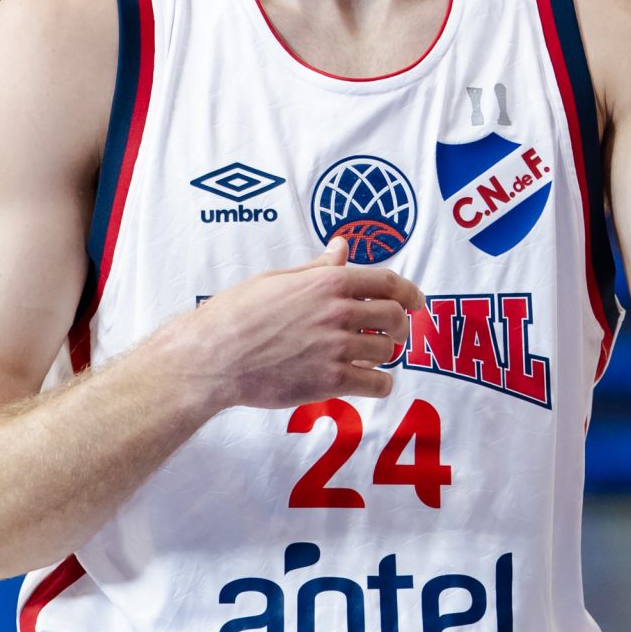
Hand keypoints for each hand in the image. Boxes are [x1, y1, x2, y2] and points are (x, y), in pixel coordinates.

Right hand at [167, 238, 430, 412]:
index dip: (410, 293)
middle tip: (392, 334)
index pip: (388, 283)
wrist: (214, 355)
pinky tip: (372, 382)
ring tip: (372, 357)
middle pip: (394, 318)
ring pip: (386, 351)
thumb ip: (318, 268)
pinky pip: (375, 383)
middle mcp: (338, 312)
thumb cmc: (237, 313)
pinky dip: (381, 384)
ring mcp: (335, 348)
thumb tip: (342, 248)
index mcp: (328, 282)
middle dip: (399, 326)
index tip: (416, 302)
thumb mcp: (278, 278)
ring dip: (385, 355)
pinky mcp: (329, 381)